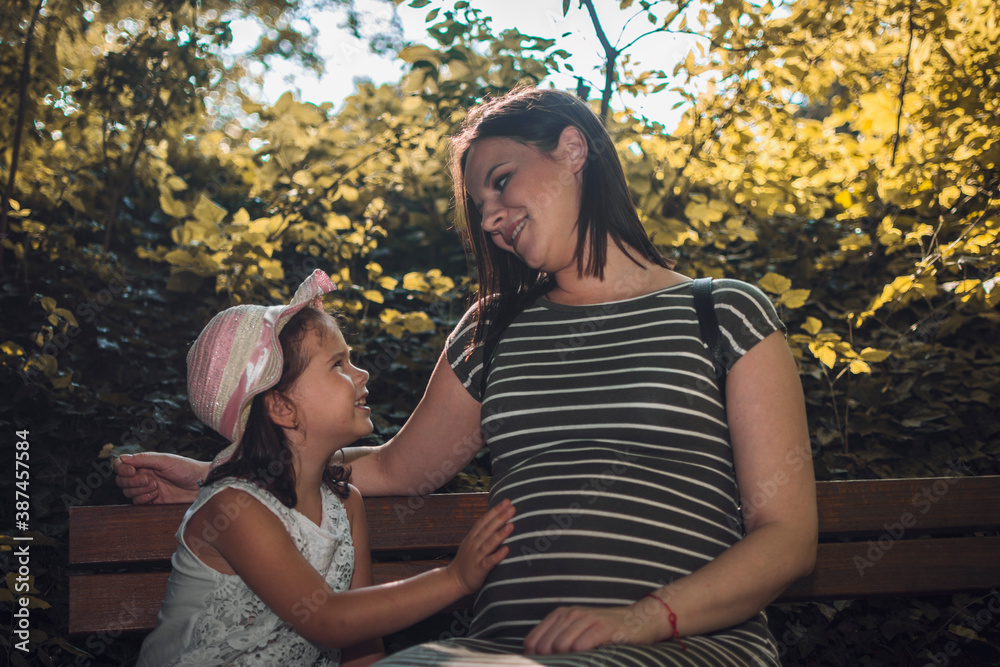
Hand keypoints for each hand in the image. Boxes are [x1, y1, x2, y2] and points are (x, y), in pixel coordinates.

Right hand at [113, 452, 206, 503]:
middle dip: (132, 481)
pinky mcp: (151, 500)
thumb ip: (143, 459)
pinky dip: (143, 498)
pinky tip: (156, 495)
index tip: (131, 471)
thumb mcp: (165, 460)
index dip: (121, 469)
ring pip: (128, 492)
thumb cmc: (186, 468)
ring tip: (156, 486)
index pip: (121, 465)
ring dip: (139, 490)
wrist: (200, 484)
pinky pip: (136, 502)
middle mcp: (143, 474)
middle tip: (149, 480)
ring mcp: (146, 488)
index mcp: (145, 463)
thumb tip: (122, 457)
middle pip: (122, 480)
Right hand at [447, 499, 514, 594]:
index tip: (506, 501)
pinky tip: (506, 549)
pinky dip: (497, 555)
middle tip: (512, 507)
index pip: (485, 520)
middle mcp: (474, 544)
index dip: (495, 510)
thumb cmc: (468, 559)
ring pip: (489, 544)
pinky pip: (489, 562)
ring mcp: (476, 556)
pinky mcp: (479, 569)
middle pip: (488, 529)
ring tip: (511, 525)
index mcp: (473, 536)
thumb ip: (483, 532)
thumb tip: (498, 519)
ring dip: (500, 534)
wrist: (454, 579)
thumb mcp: (472, 542)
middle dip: (500, 517)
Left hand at [524, 597, 666, 654]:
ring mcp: (587, 618)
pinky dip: (582, 657)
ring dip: (567, 660)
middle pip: (545, 646)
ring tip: (578, 663)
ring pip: (561, 646)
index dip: (535, 659)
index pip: (532, 642)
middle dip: (551, 661)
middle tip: (566, 665)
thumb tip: (537, 660)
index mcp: (560, 615)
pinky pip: (581, 646)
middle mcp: (570, 613)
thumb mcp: (577, 630)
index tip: (548, 666)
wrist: (639, 620)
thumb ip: (557, 640)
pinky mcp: (603, 627)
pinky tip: (591, 659)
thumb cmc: (605, 631)